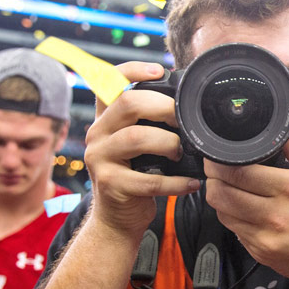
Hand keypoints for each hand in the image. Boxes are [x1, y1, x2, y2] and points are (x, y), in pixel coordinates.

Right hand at [83, 62, 200, 240]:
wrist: (117, 218)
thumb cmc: (135, 176)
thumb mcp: (137, 144)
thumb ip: (150, 122)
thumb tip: (187, 104)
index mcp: (105, 119)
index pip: (108, 81)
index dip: (133, 69)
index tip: (159, 70)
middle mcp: (97, 134)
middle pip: (127, 103)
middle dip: (163, 107)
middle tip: (183, 120)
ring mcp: (100, 159)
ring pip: (137, 138)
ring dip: (169, 143)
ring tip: (183, 153)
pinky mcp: (110, 185)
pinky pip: (149, 180)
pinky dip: (176, 182)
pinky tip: (191, 184)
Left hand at [204, 127, 288, 288]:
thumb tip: (285, 130)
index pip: (239, 172)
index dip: (220, 162)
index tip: (217, 156)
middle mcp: (274, 214)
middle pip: (221, 193)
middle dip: (212, 177)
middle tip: (215, 169)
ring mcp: (264, 236)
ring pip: (222, 212)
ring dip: (219, 196)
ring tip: (227, 186)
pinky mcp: (260, 251)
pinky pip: (234, 229)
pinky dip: (233, 216)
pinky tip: (243, 207)